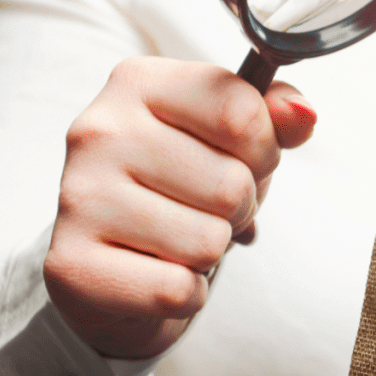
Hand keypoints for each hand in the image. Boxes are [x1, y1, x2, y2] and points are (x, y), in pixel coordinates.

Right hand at [43, 57, 316, 358]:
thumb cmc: (185, 189)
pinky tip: (156, 273)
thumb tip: (303, 114)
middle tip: (201, 210)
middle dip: (237, 209)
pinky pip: (177, 290)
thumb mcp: (236, 142)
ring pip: (208, 242)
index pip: (242, 113)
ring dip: (209, 253)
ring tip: (177, 240)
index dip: (263, 152)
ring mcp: (79, 196)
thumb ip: (274, 119)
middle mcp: (99, 130)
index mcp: (140, 82)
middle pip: (232, 185)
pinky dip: (185, 293)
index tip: (240, 161)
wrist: (116, 262)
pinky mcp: (73, 266)